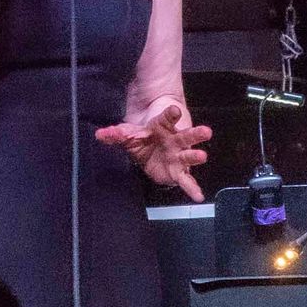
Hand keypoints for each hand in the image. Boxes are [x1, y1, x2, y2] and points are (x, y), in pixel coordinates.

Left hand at [95, 105, 212, 201]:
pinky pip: (186, 180)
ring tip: (202, 156)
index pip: (168, 117)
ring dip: (195, 156)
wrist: (154, 143)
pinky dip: (192, 188)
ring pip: (189, 155)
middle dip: (195, 134)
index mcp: (164, 125)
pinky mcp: (178, 171)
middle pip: (187, 135)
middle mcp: (175, 139)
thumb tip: (100, 134)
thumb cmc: (145, 134)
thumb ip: (116, 134)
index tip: (175, 110)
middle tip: (205, 132)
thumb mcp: (129, 132)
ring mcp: (179, 155)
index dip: (171, 113)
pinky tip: (198, 196)